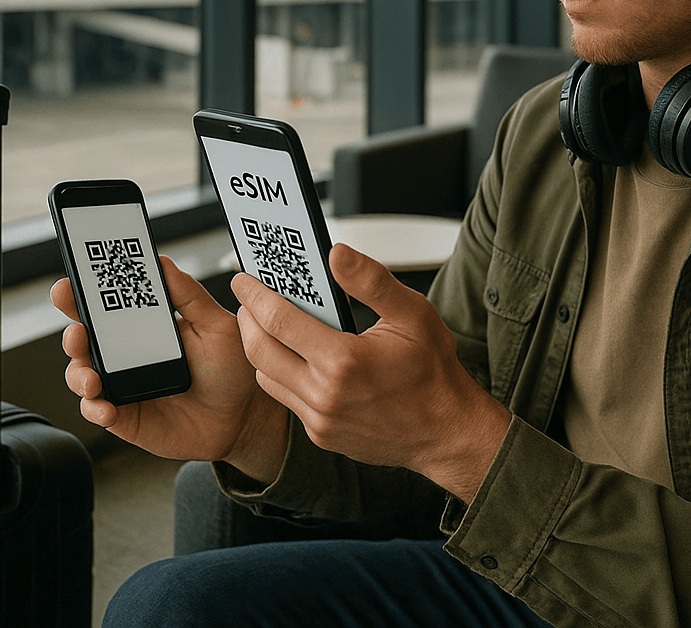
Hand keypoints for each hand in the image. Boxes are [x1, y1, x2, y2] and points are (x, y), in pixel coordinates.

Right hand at [51, 256, 287, 481]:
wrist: (241, 418)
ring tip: (93, 379)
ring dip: (78, 373)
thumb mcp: (215, 326)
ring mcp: (122, 386)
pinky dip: (94, 409)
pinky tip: (106, 407)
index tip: (70, 286)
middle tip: (78, 333)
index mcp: (144, 327)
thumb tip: (162, 262)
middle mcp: (126, 354)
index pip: (104, 307)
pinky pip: (96, 412)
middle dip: (72, 333)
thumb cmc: (229, 371)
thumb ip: (189, 295)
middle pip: (83, 339)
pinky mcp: (125, 416)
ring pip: (81, 375)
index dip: (81, 295)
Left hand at [232, 243, 511, 503]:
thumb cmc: (433, 372)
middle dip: (246, 320)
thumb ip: (370, 281)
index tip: (243, 279)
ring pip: (266, 379)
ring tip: (267, 325)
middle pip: (259, 351)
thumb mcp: (412, 314)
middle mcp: (325, 395)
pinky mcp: (322, 436)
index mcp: (343, 361)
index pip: (278, 321)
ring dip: (259, 349)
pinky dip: (280, 374)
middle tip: (248, 299)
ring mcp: (320, 420)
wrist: (447, 432)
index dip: (254, 295)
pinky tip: (292, 356)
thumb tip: (336, 254)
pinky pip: (286, 400)